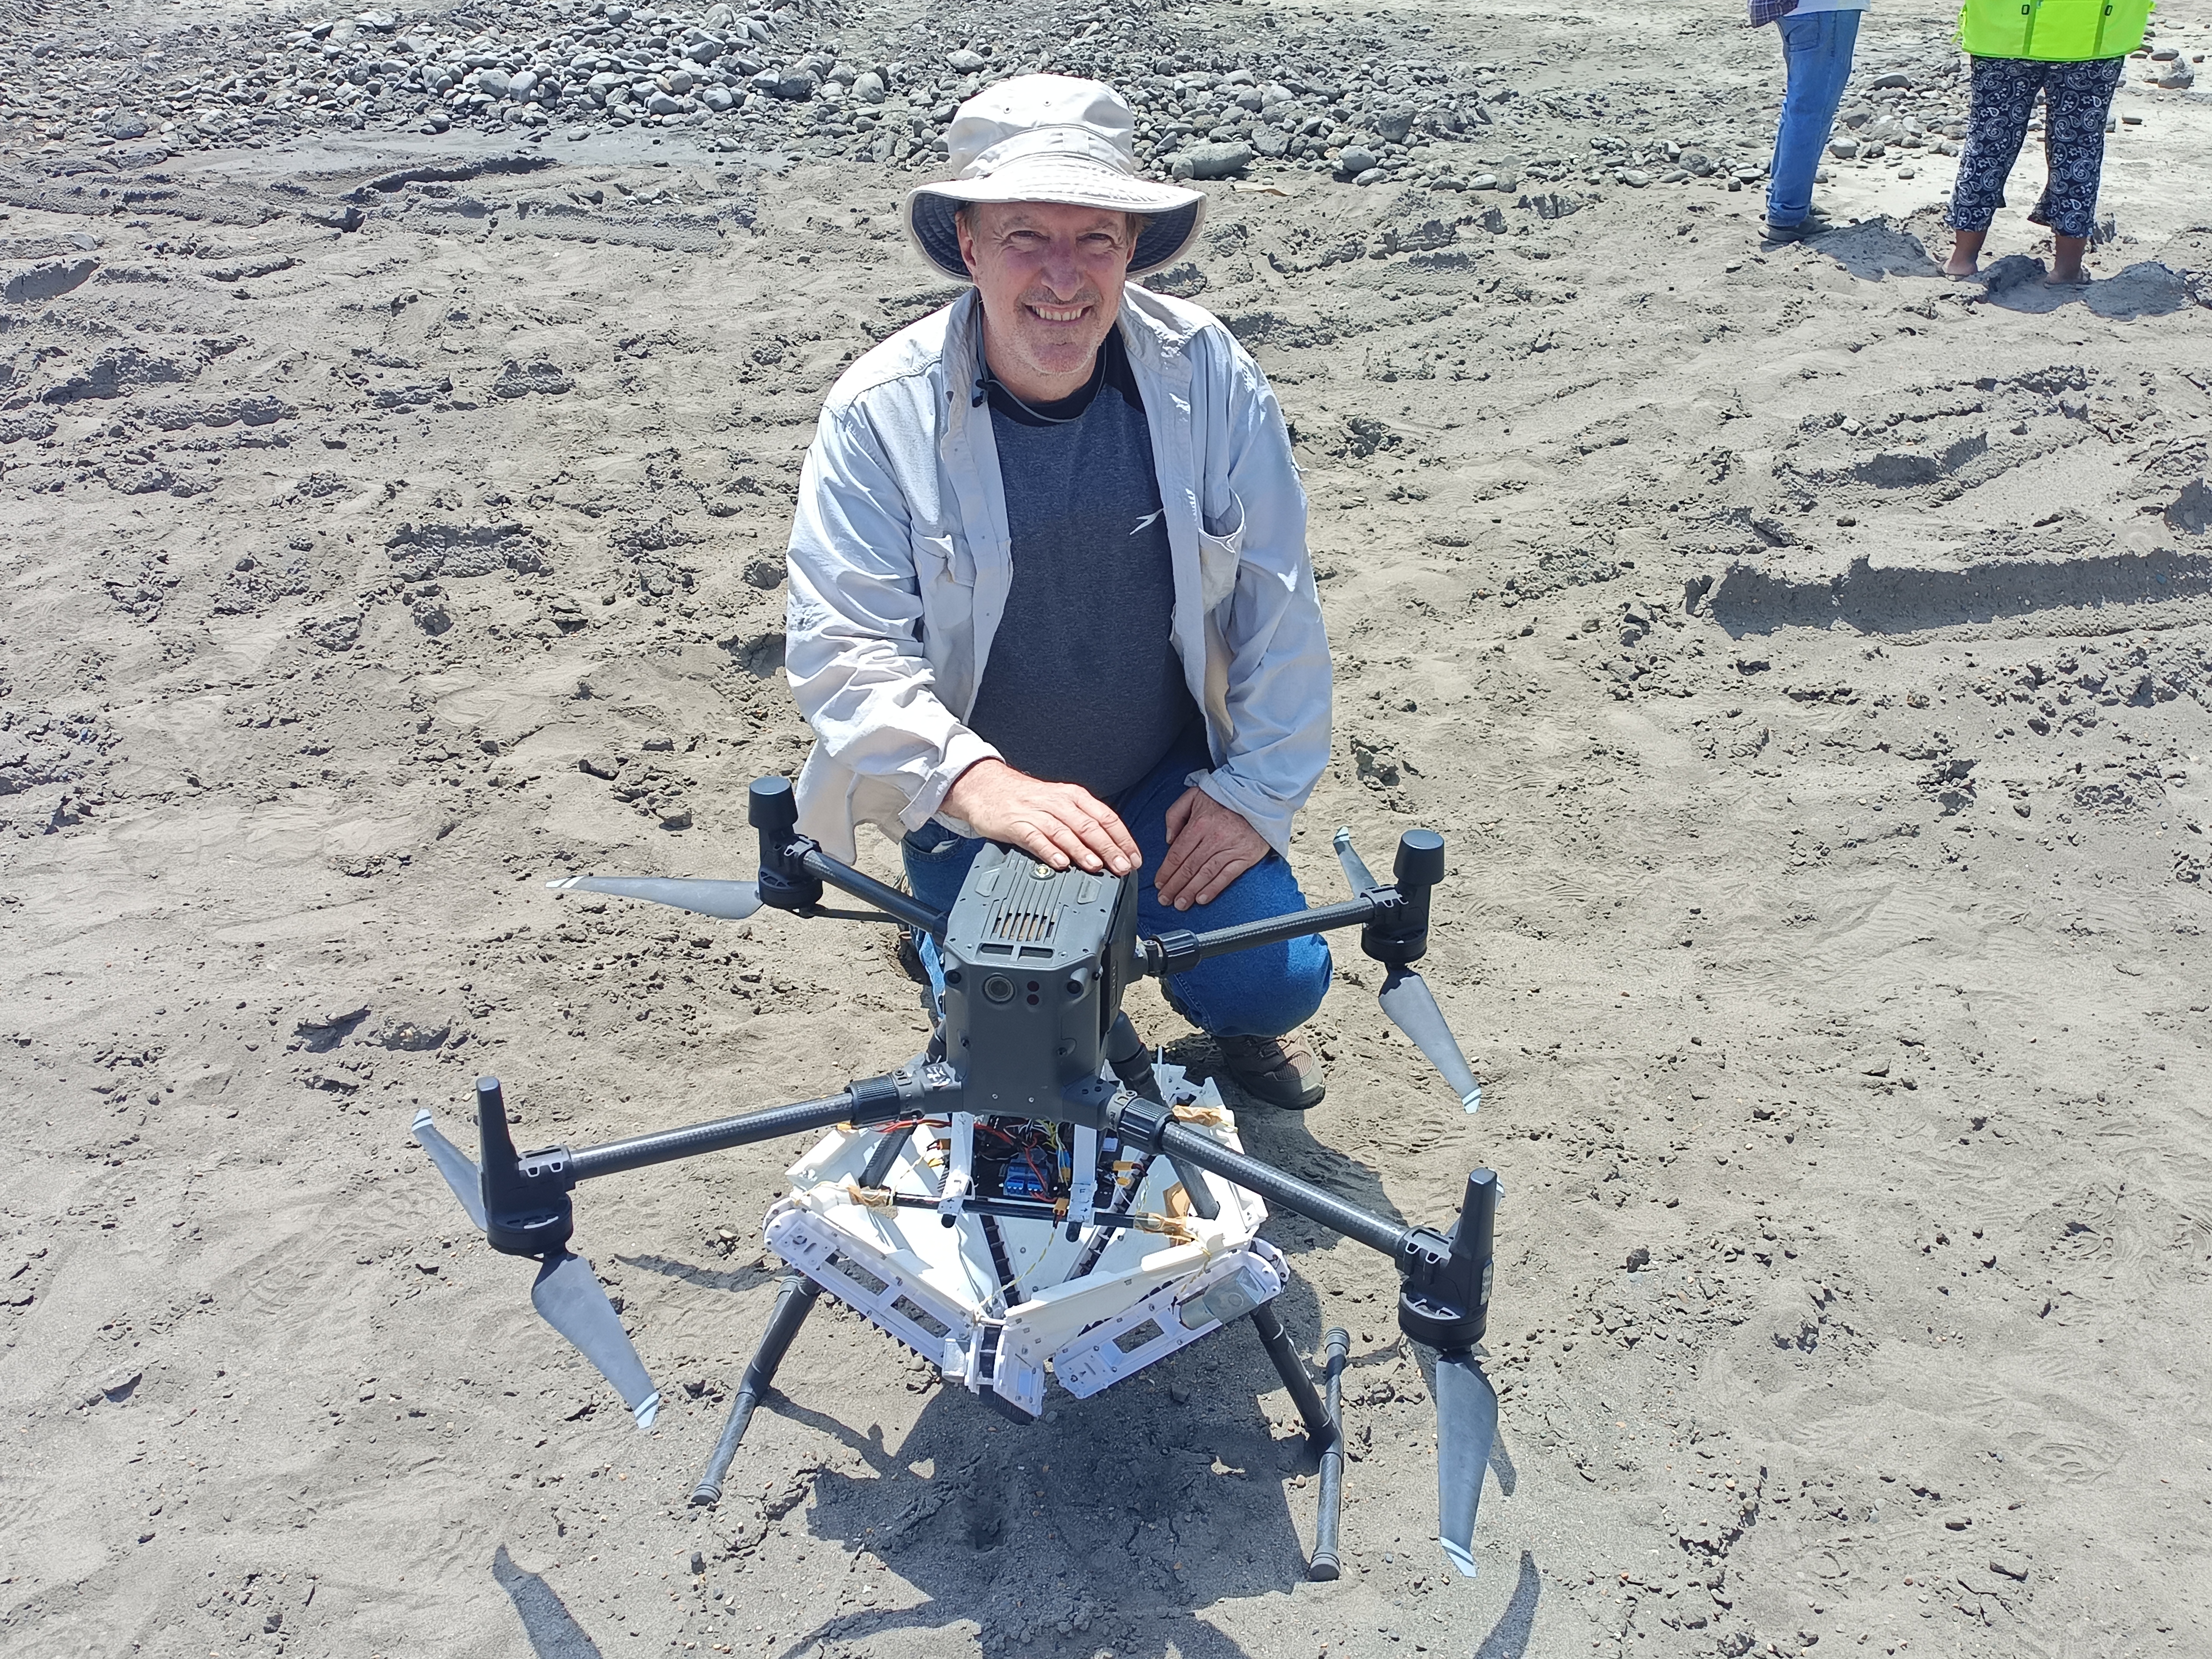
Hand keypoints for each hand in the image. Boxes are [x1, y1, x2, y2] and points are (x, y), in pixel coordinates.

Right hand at [941, 758, 1138, 875]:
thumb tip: (1108, 849)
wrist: (986, 786)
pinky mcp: (1016, 823)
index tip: (1134, 858)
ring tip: (1096, 866)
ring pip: (1065, 832)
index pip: (1106, 817)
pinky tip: (1059, 863)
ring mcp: (1037, 812)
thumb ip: (1082, 823)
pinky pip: (1035, 838)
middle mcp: (1058, 802)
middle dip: (1109, 848)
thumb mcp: (1059, 803)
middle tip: (1123, 867)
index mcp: (1074, 796)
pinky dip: (1049, 851)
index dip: (1123, 839)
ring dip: (1083, 850)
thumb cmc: (1026, 799)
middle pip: (1089, 826)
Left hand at [1155, 787, 1266, 910]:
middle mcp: (1213, 838)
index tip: (1159, 883)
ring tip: (1180, 904)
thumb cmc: (1224, 796)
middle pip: (1188, 867)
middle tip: (1164, 899)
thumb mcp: (1193, 796)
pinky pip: (1226, 877)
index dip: (1166, 871)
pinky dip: (1213, 889)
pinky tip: (1201, 899)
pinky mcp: (1245, 856)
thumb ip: (1175, 815)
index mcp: (1199, 824)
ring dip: (1190, 892)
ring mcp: (1230, 849)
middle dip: (1174, 886)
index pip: (1177, 853)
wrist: (1258, 796)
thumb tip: (1169, 839)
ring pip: (1205, 875)